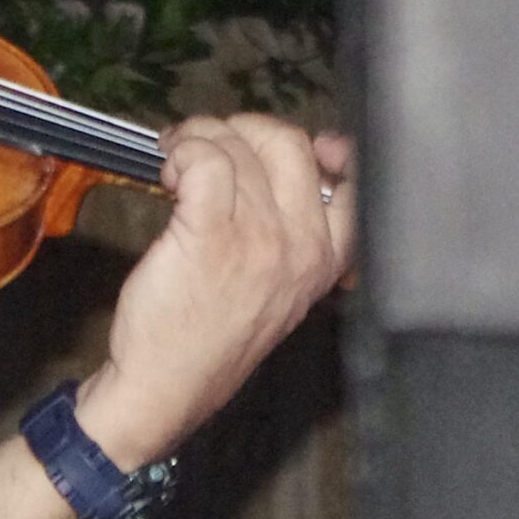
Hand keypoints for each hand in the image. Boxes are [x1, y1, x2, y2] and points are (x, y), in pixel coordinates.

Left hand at [75, 118, 354, 469]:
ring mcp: (259, 240)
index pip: (351, 181)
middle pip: (288, 143)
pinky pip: (205, 161)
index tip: (284, 147)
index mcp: (326, 259)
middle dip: (241, 130)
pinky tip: (169, 170)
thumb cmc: (211, 336)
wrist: (167, 387)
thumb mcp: (280, 291)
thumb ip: (294, 235)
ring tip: (176, 160)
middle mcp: (302, 246)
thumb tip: (286, 169)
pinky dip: (183, 150)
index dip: (322, 149)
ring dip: (199, 138)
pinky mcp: (211, 235)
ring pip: (239, 147)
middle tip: (206, 147)